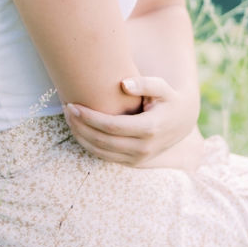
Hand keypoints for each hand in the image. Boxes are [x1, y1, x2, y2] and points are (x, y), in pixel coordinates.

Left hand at [63, 75, 201, 170]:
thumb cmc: (168, 99)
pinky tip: (79, 129)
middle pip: (101, 141)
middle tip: (65, 108)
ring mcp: (138, 158)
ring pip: (100, 152)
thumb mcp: (162, 87)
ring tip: (68, 118)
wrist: (181, 123)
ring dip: (80, 136)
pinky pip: (105, 157)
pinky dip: (88, 145)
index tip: (72, 104)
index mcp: (149, 129)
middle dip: (79, 126)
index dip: (89, 117)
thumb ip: (144, 84)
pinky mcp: (133, 163)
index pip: (110, 126)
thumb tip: (123, 84)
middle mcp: (143, 148)